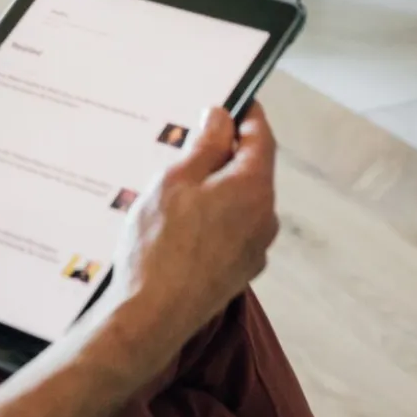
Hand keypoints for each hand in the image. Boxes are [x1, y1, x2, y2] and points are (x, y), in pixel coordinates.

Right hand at [94, 103, 278, 380]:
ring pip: (240, 202)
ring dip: (216, 188)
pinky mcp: (239, 272)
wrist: (151, 317)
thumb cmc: (159, 246)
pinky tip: (178, 224)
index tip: (233, 100)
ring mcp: (255, 250)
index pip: (261, 137)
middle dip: (224, 153)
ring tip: (174, 189)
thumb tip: (222, 118)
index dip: (247, 114)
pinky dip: (213, 218)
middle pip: (251, 170)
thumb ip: (205, 145)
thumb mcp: (176, 180)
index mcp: (254, 189)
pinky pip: (232, 230)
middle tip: (189, 142)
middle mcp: (265, 219)